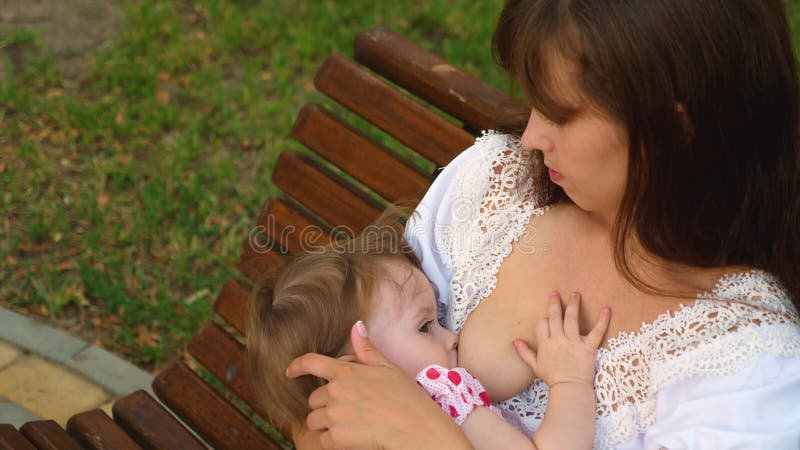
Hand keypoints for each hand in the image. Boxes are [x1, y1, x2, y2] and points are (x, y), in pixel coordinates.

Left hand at [286, 321, 470, 449]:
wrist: (415, 428)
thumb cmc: (406, 397)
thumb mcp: (387, 367)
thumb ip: (366, 349)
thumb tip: (355, 326)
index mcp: (346, 371)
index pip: (311, 362)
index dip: (297, 366)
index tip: (290, 371)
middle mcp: (335, 392)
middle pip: (314, 398)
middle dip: (326, 402)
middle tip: (349, 407)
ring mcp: (334, 415)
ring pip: (314, 419)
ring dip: (326, 422)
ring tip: (351, 423)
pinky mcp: (336, 438)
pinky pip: (323, 438)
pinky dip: (333, 440)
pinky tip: (352, 436)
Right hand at [513, 292, 609, 387]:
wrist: (570, 389)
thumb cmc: (553, 378)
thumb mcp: (535, 366)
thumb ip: (525, 352)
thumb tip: (515, 341)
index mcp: (545, 344)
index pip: (542, 324)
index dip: (544, 321)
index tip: (547, 320)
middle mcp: (558, 340)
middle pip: (555, 317)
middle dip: (554, 303)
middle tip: (555, 293)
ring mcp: (574, 343)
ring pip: (572, 319)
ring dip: (573, 305)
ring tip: (575, 294)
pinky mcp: (588, 348)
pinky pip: (597, 332)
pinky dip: (602, 321)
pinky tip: (606, 309)